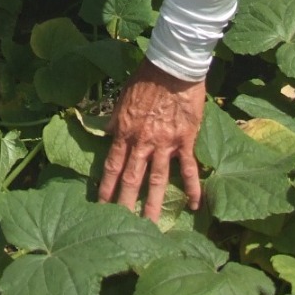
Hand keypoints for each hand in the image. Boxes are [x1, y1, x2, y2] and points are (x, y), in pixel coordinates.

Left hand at [98, 60, 205, 221]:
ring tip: (151, 228)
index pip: (111, 166)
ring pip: (157, 181)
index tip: (100, 206)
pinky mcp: (185, 140)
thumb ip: (115, 119)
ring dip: (153, 206)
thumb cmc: (146, 78)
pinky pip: (188, 169)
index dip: (105, 188)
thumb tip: (105, 133)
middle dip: (124, 204)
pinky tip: (193, 206)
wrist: (173, 67)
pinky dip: (192, 188)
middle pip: (131, 179)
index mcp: (124, 131)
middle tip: (121, 225)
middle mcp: (142, 141)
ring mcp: (165, 143)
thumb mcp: (123, 98)